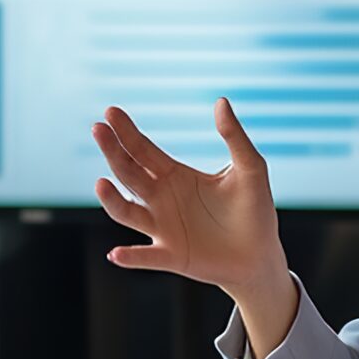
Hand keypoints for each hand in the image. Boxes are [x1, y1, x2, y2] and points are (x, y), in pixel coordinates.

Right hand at [91, 98, 287, 300]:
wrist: (260, 255)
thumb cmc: (255, 210)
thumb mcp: (250, 169)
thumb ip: (235, 137)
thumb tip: (221, 101)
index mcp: (175, 176)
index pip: (143, 150)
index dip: (127, 132)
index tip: (110, 112)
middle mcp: (161, 200)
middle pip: (128, 173)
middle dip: (113, 151)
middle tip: (98, 129)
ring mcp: (162, 229)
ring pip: (127, 213)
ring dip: (113, 200)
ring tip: (102, 184)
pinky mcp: (172, 256)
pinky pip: (147, 257)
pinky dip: (131, 256)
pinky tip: (117, 254)